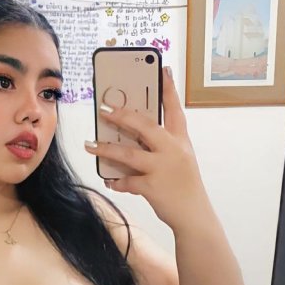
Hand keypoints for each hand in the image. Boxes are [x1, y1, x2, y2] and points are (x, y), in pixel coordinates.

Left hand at [85, 66, 209, 230]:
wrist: (194, 215)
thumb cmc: (184, 186)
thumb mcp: (181, 160)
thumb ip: (162, 147)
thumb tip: (133, 139)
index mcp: (181, 141)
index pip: (175, 110)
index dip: (169, 89)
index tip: (162, 69)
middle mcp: (173, 151)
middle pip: (145, 126)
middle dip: (122, 116)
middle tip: (104, 109)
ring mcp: (162, 168)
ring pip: (128, 154)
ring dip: (106, 149)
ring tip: (90, 144)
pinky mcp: (152, 187)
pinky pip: (127, 181)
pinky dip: (116, 181)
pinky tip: (108, 180)